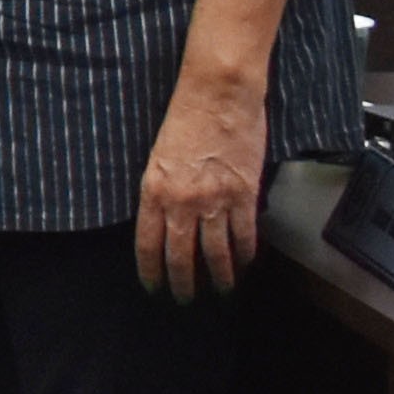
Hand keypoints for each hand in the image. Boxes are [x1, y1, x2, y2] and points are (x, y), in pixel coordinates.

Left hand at [136, 76, 270, 296]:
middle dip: (183, 282)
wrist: (218, 95)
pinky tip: (246, 263)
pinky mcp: (245, 195)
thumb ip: (161, 192)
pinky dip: (246, 253)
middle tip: (186, 298)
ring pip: (216, 252)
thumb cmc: (185, 118)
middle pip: (180, 255)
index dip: (151, 270)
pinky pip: (245, 234)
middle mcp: (181, 202)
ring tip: (221, 289)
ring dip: (220, 275)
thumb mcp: (158, 158)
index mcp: (153, 192)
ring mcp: (215, 201)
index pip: (147, 244)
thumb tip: (167, 220)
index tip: (154, 287)